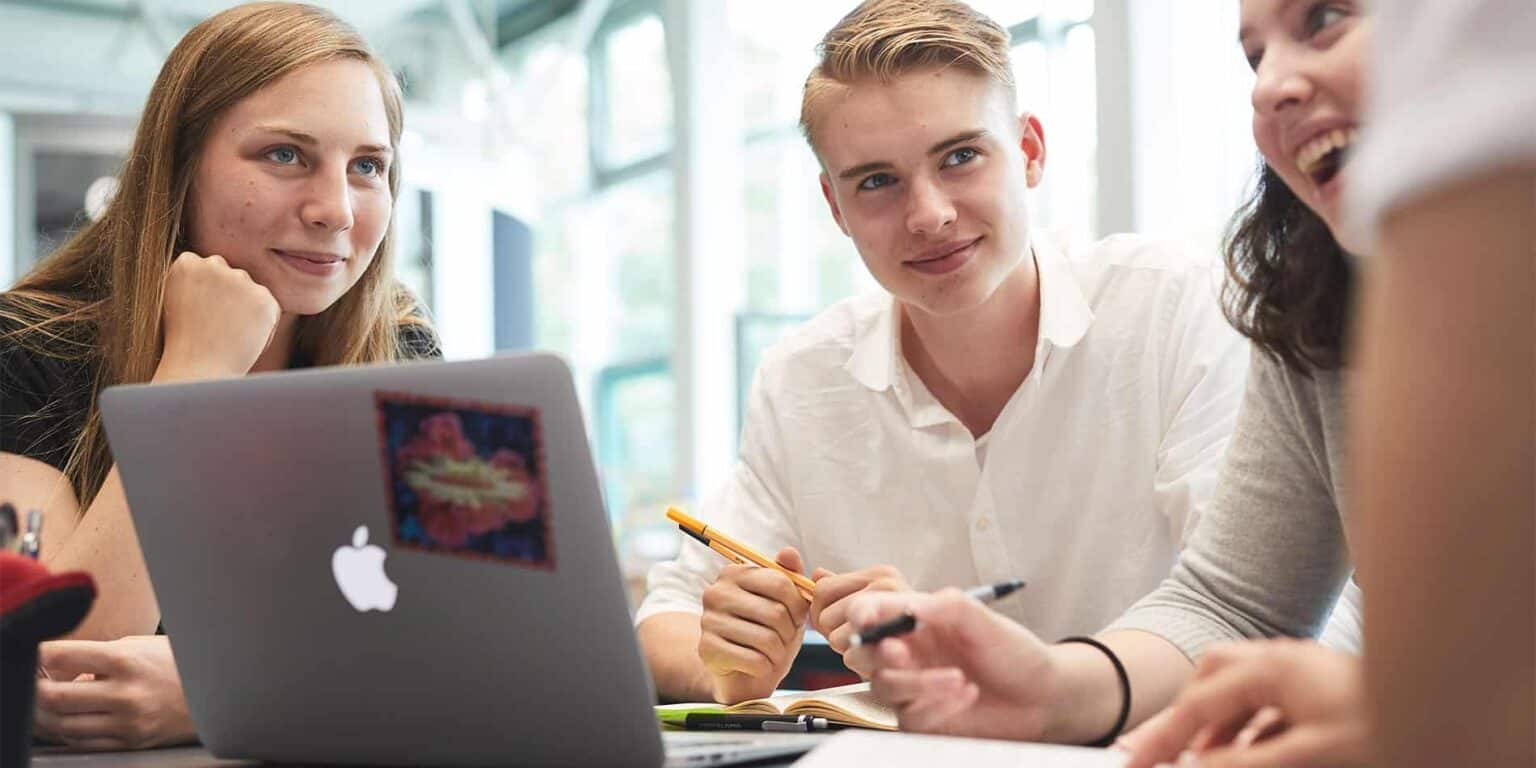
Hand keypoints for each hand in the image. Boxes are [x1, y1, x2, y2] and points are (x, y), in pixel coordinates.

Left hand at [34, 636, 196, 750]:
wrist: (221, 694)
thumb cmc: (180, 664)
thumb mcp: (142, 647)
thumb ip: (101, 654)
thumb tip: (58, 664)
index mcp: (127, 660)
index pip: (63, 656)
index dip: (38, 654)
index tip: (34, 654)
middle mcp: (125, 693)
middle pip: (53, 697)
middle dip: (34, 689)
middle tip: (32, 681)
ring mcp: (128, 722)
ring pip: (63, 725)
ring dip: (45, 715)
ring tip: (46, 703)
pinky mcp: (131, 742)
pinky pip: (83, 742)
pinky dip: (67, 731)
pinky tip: (69, 719)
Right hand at [154, 251, 279, 381]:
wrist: (199, 369)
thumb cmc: (185, 343)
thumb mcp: (178, 301)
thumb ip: (197, 281)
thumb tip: (216, 270)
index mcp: (186, 263)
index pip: (205, 266)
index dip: (206, 291)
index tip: (201, 311)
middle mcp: (213, 265)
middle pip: (229, 273)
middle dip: (229, 294)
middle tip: (218, 324)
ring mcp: (240, 279)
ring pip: (250, 288)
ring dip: (246, 306)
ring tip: (229, 333)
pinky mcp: (263, 297)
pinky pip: (269, 306)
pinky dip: (264, 322)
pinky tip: (245, 338)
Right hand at [698, 547, 810, 702]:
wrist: (742, 672)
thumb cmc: (767, 631)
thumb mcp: (784, 602)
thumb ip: (789, 575)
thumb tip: (789, 552)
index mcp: (734, 572)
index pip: (780, 583)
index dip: (799, 605)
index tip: (797, 617)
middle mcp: (716, 592)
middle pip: (776, 612)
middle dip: (790, 632)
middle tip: (784, 639)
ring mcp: (708, 620)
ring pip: (767, 639)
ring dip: (779, 652)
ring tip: (773, 653)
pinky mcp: (707, 649)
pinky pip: (754, 661)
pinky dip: (766, 667)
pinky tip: (759, 665)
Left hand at [808, 564, 909, 669]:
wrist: (946, 662)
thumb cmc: (905, 633)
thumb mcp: (873, 604)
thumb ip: (843, 588)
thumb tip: (817, 574)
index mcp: (882, 575)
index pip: (822, 589)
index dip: (822, 611)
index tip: (839, 623)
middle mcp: (889, 588)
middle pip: (823, 615)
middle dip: (832, 632)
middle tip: (857, 639)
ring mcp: (894, 617)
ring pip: (835, 639)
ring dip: (846, 650)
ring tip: (870, 649)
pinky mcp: (896, 648)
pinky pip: (852, 658)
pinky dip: (858, 664)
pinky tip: (876, 661)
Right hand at [843, 589, 1057, 740]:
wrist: (1042, 696)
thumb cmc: (1014, 653)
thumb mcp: (984, 619)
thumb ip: (949, 605)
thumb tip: (912, 607)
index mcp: (917, 621)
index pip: (872, 612)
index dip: (861, 614)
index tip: (867, 619)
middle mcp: (909, 653)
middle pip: (863, 653)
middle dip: (876, 653)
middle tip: (901, 653)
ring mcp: (913, 687)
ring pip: (884, 687)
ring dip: (918, 683)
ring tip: (959, 678)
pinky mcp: (922, 719)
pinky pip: (909, 717)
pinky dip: (936, 706)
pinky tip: (966, 695)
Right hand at [1119, 640, 1371, 767]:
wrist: (1443, 701)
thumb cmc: (1383, 723)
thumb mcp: (1309, 753)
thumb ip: (1247, 761)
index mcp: (1270, 670)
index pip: (1199, 705)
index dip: (1164, 738)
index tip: (1132, 763)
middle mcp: (1279, 659)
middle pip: (1211, 676)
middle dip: (1185, 715)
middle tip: (1165, 752)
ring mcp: (1299, 668)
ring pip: (1238, 686)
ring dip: (1217, 723)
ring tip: (1206, 759)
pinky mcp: (1318, 684)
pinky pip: (1267, 700)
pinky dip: (1249, 725)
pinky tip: (1251, 754)